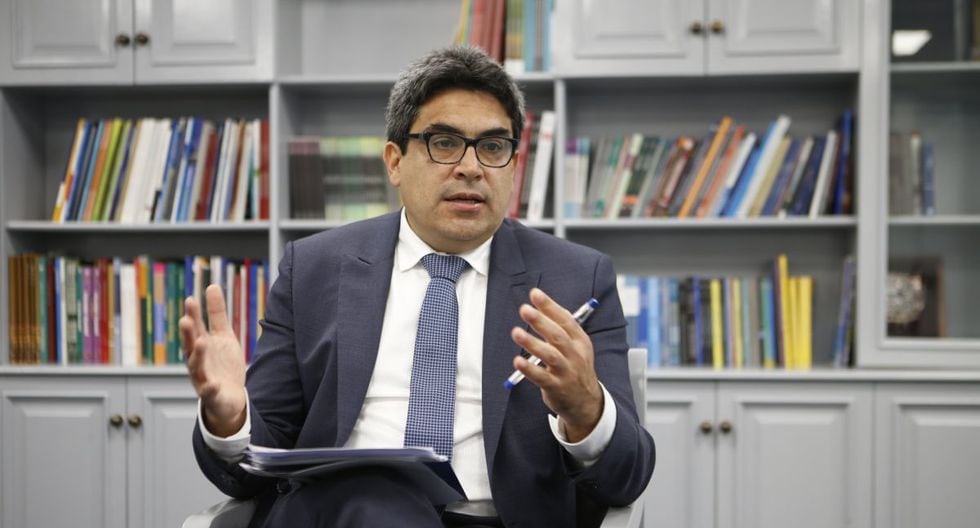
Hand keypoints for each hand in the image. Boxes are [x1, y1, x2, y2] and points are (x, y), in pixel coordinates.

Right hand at [180, 284, 246, 436]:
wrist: (230, 397)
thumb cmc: (222, 364)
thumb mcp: (223, 336)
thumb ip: (217, 313)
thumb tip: (212, 286)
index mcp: (200, 345)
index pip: (195, 328)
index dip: (193, 315)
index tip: (191, 299)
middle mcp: (197, 361)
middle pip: (190, 346)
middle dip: (188, 334)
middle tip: (187, 320)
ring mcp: (202, 379)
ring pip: (196, 368)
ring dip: (197, 356)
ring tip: (202, 342)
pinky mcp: (212, 395)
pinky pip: (209, 392)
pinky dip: (209, 388)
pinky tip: (212, 384)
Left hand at [511, 288, 602, 441]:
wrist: (586, 402)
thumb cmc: (575, 368)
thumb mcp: (576, 346)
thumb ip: (560, 327)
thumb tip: (540, 304)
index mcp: (580, 341)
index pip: (565, 320)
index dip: (550, 306)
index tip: (535, 294)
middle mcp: (575, 355)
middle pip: (557, 335)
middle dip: (540, 321)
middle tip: (524, 309)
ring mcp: (566, 372)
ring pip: (550, 355)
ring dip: (532, 343)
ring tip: (516, 332)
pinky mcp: (556, 387)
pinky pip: (541, 377)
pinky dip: (529, 369)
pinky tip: (518, 361)